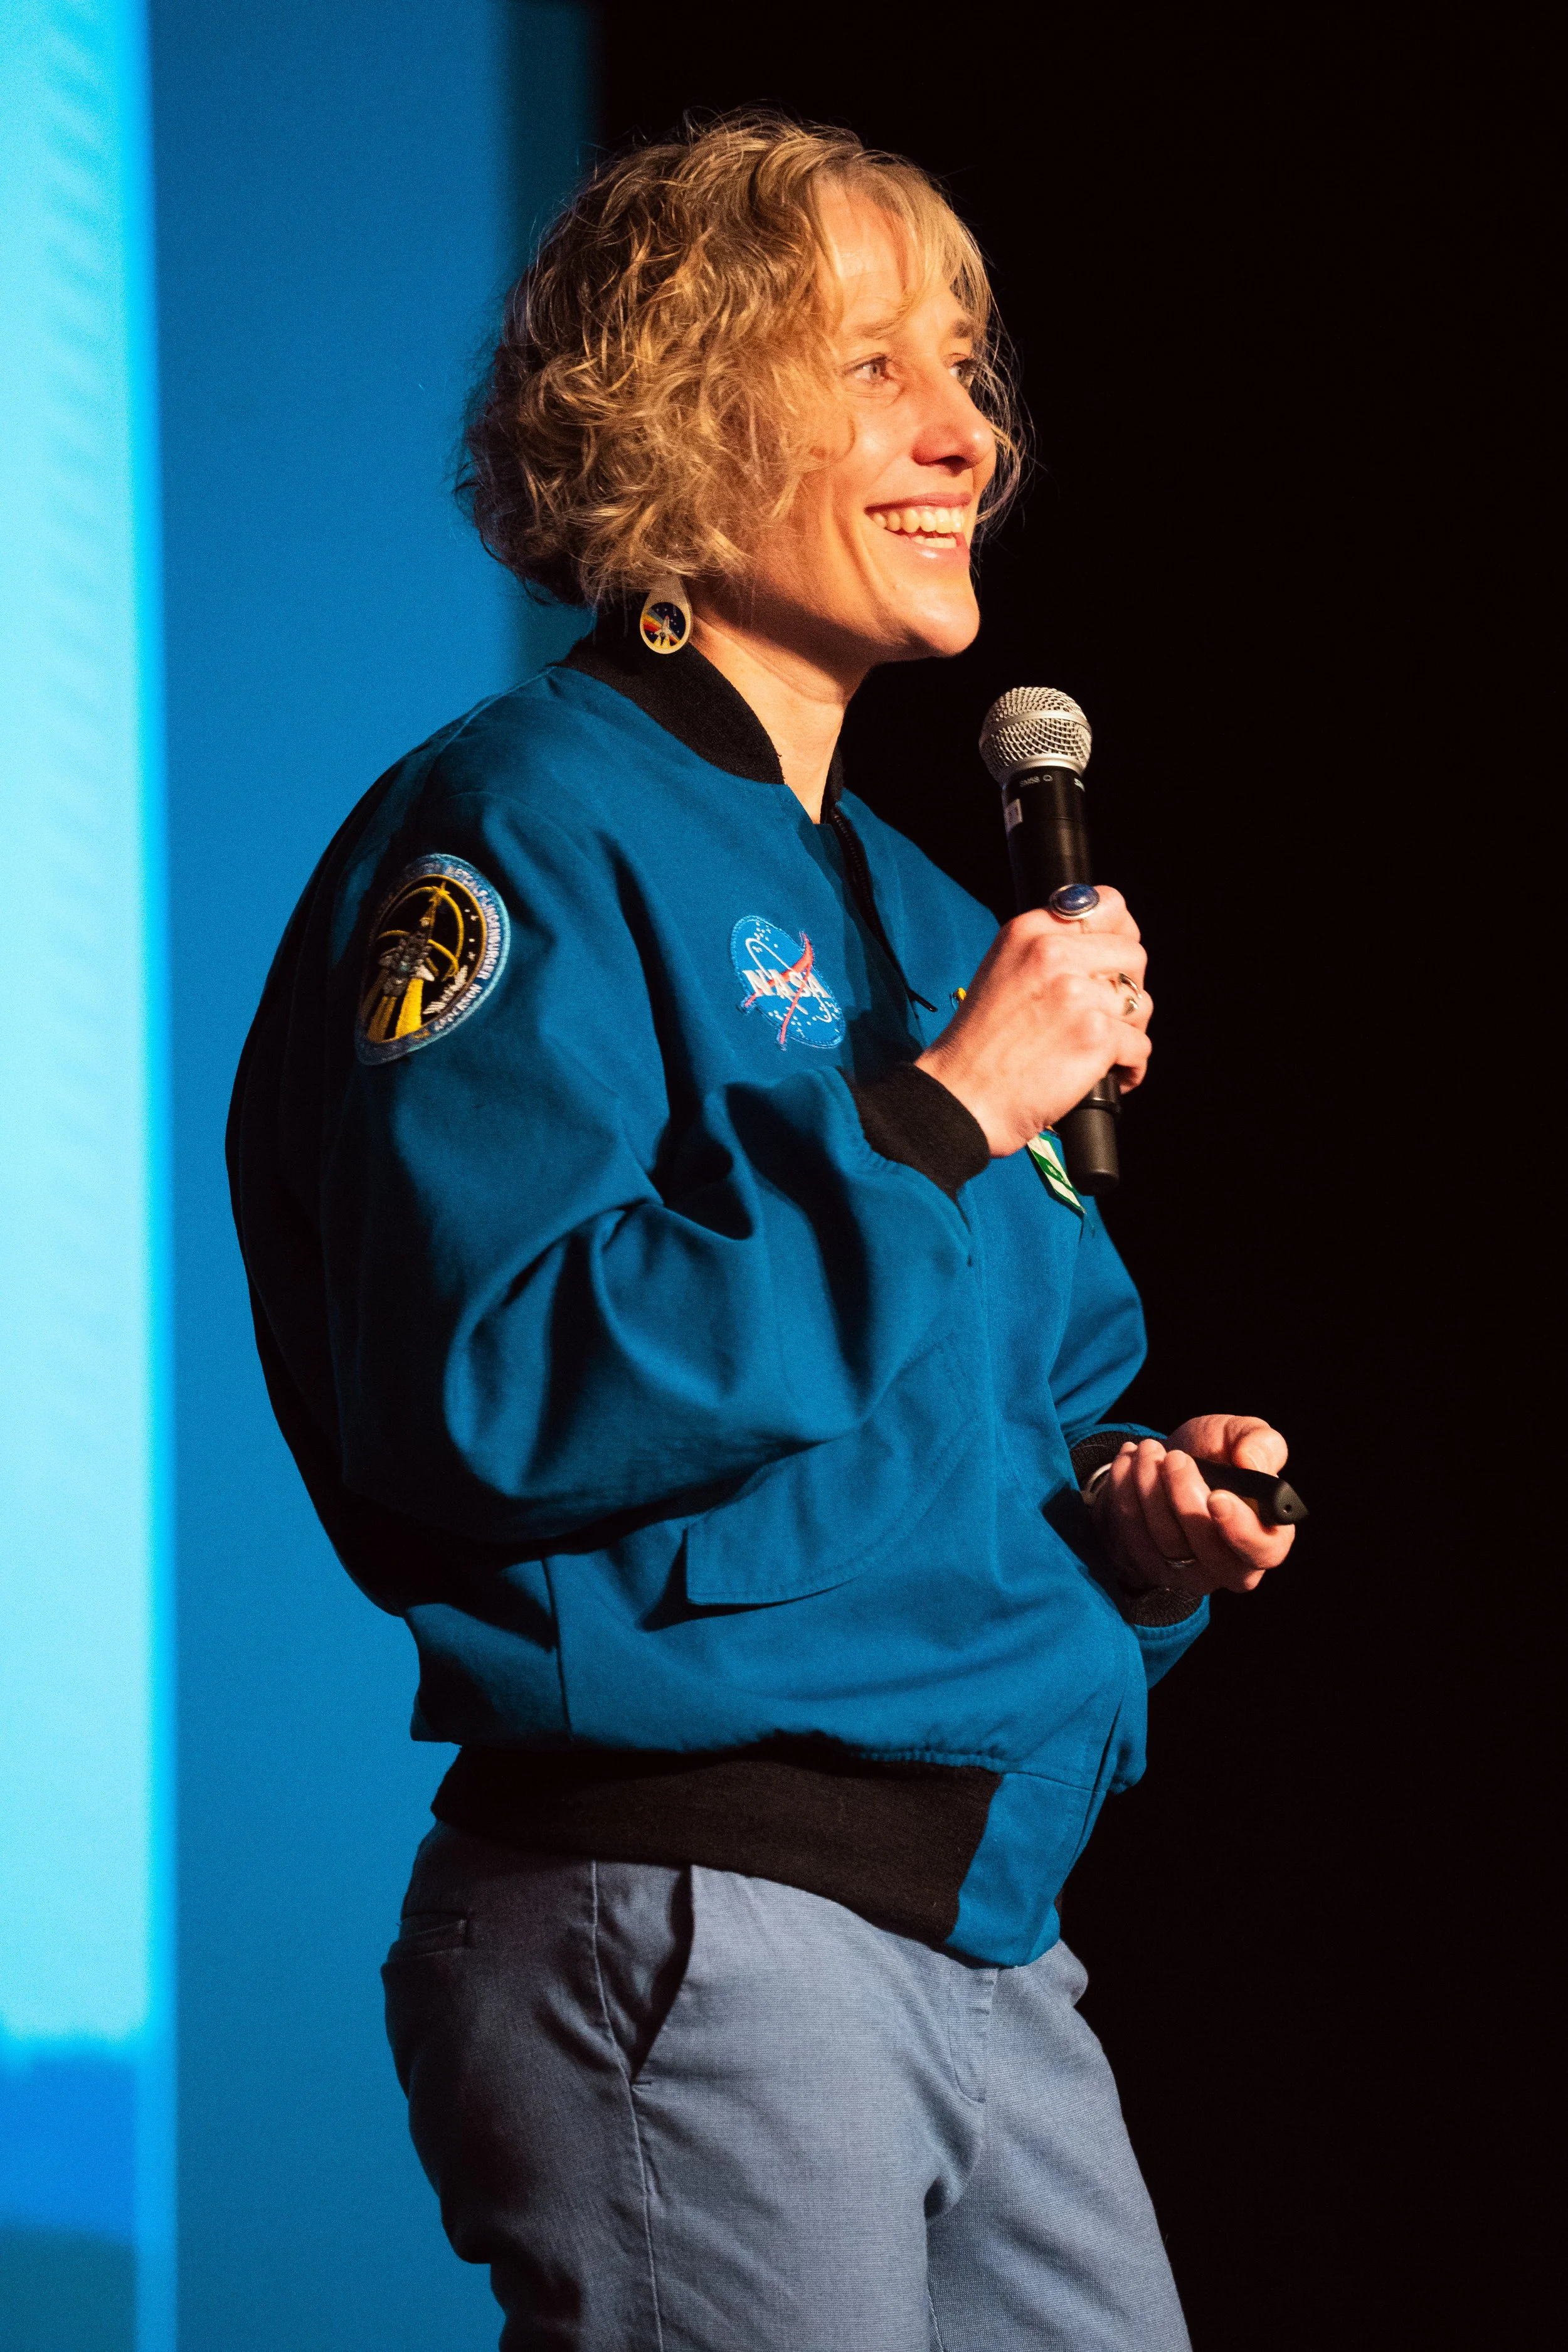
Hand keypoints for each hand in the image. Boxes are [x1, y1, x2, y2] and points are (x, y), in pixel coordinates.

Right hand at [915, 889, 1152, 1154]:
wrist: (960, 1099)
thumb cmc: (979, 1046)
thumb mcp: (1002, 971)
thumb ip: (1047, 949)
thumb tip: (1105, 946)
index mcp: (1029, 931)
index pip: (1108, 904)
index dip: (1121, 935)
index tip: (1112, 963)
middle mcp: (1052, 953)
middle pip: (1133, 956)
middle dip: (1126, 990)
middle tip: (1103, 1018)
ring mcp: (1076, 994)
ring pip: (1140, 1003)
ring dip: (1129, 1031)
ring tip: (1100, 1052)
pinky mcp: (1094, 1036)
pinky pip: (1140, 1047)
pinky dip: (1130, 1068)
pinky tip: (1108, 1076)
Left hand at [1091, 1415, 1295, 1597]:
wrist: (1165, 1461)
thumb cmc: (1214, 1454)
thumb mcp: (1241, 1435)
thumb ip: (1260, 1443)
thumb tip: (1249, 1462)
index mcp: (1267, 1535)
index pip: (1264, 1552)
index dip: (1241, 1530)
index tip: (1217, 1497)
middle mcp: (1230, 1566)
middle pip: (1209, 1553)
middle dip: (1185, 1498)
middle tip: (1174, 1458)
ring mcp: (1188, 1572)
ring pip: (1168, 1543)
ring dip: (1151, 1489)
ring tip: (1148, 1451)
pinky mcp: (1150, 1567)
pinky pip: (1133, 1538)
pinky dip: (1125, 1495)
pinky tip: (1127, 1463)